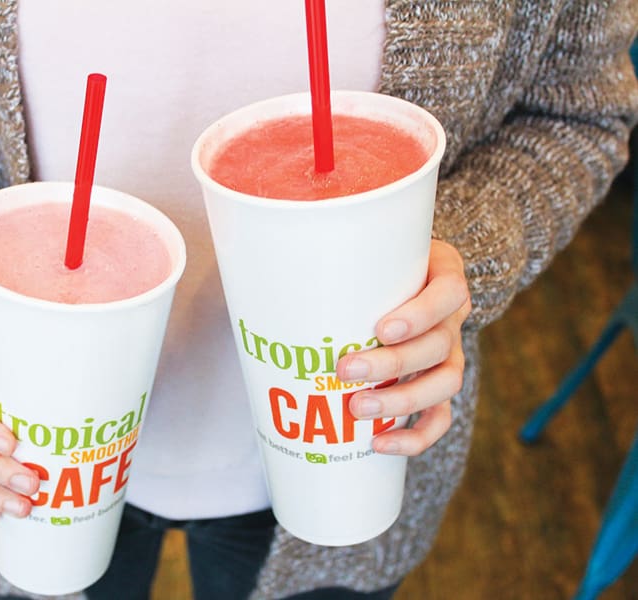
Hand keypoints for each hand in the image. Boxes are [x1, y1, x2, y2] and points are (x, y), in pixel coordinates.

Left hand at [335, 239, 470, 455]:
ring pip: (444, 383)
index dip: (421, 315)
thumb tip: (251, 260)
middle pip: (440, 345)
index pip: (449, 293)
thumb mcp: (363, 249)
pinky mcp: (438, 386)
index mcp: (442, 276)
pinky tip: (380, 444)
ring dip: (401, 401)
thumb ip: (326, 251)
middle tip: (346, 370)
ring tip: (357, 409)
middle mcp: (451, 318)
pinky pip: (440, 417)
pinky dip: (414, 436)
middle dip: (393, 363)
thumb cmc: (372, 265)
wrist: (398, 281)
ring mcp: (449, 355)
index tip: (382, 329)